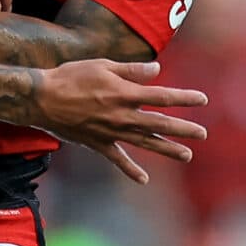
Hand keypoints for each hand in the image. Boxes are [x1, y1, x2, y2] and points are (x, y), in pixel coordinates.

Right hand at [28, 61, 208, 184]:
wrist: (41, 99)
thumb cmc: (71, 76)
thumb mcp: (102, 65)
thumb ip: (131, 70)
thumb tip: (157, 69)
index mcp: (125, 93)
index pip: (162, 96)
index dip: (184, 98)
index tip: (203, 99)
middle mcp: (122, 116)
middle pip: (159, 123)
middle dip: (183, 128)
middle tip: (203, 134)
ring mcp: (111, 132)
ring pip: (145, 142)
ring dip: (167, 149)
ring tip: (186, 155)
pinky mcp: (98, 144)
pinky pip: (117, 159)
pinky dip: (130, 170)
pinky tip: (143, 180)